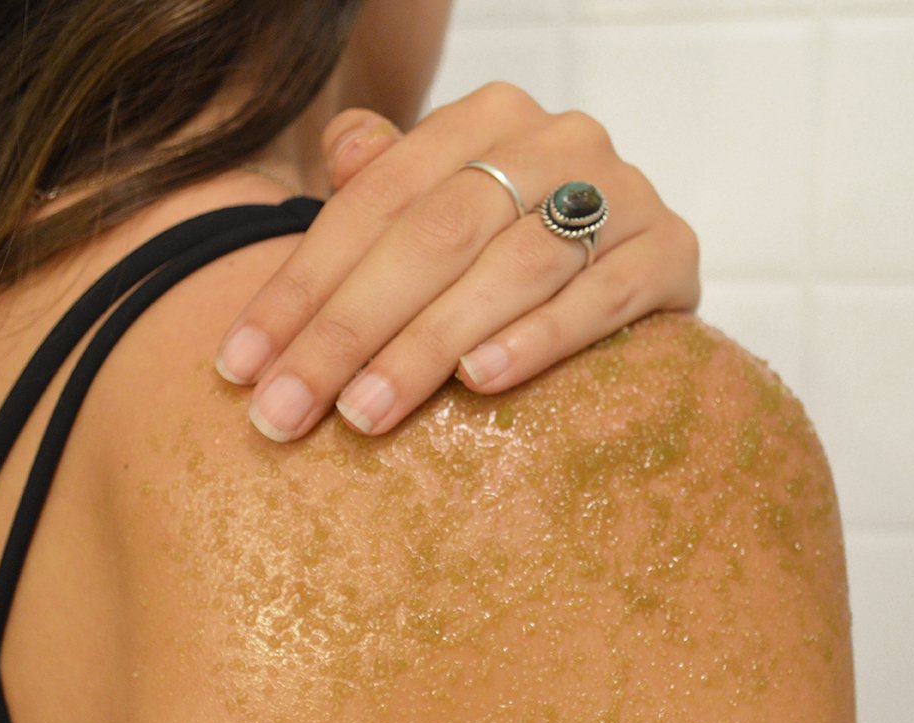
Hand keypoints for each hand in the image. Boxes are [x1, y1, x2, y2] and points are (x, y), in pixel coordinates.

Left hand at [216, 82, 699, 440]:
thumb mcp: (442, 207)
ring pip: (508, 267)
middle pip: (432, 235)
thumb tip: (343, 148)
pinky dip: (539, 338)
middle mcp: (557, 138)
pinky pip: (601, 296)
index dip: (299, 284)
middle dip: (348, 330)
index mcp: (485, 118)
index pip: (373, 200)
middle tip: (286, 411)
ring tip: (366, 412)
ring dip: (428, 345)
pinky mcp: (672, 251)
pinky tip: (483, 382)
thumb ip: (388, 180)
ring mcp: (622, 190)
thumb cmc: (513, 249)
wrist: (639, 263)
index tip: (240, 366)